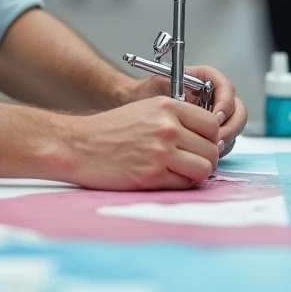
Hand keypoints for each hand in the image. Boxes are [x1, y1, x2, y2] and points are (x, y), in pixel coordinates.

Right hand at [63, 97, 220, 189]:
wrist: (78, 145)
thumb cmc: (111, 130)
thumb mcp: (146, 110)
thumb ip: (177, 120)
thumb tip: (208, 140)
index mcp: (167, 107)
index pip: (212, 124)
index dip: (209, 137)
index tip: (199, 144)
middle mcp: (167, 127)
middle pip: (212, 149)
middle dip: (204, 158)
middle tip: (189, 161)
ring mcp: (160, 152)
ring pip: (204, 169)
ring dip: (195, 174)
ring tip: (178, 171)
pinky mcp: (152, 176)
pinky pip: (184, 184)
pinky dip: (178, 184)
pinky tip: (162, 177)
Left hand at [121, 65, 247, 158]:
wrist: (135, 107)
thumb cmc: (145, 94)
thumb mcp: (160, 87)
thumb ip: (181, 95)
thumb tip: (198, 110)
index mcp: (204, 79)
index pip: (226, 86)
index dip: (225, 101)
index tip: (216, 116)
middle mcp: (214, 96)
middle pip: (238, 109)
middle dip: (231, 126)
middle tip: (217, 139)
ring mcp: (215, 116)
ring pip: (234, 127)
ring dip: (226, 139)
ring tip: (211, 150)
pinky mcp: (211, 133)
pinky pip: (225, 141)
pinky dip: (220, 148)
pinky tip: (206, 155)